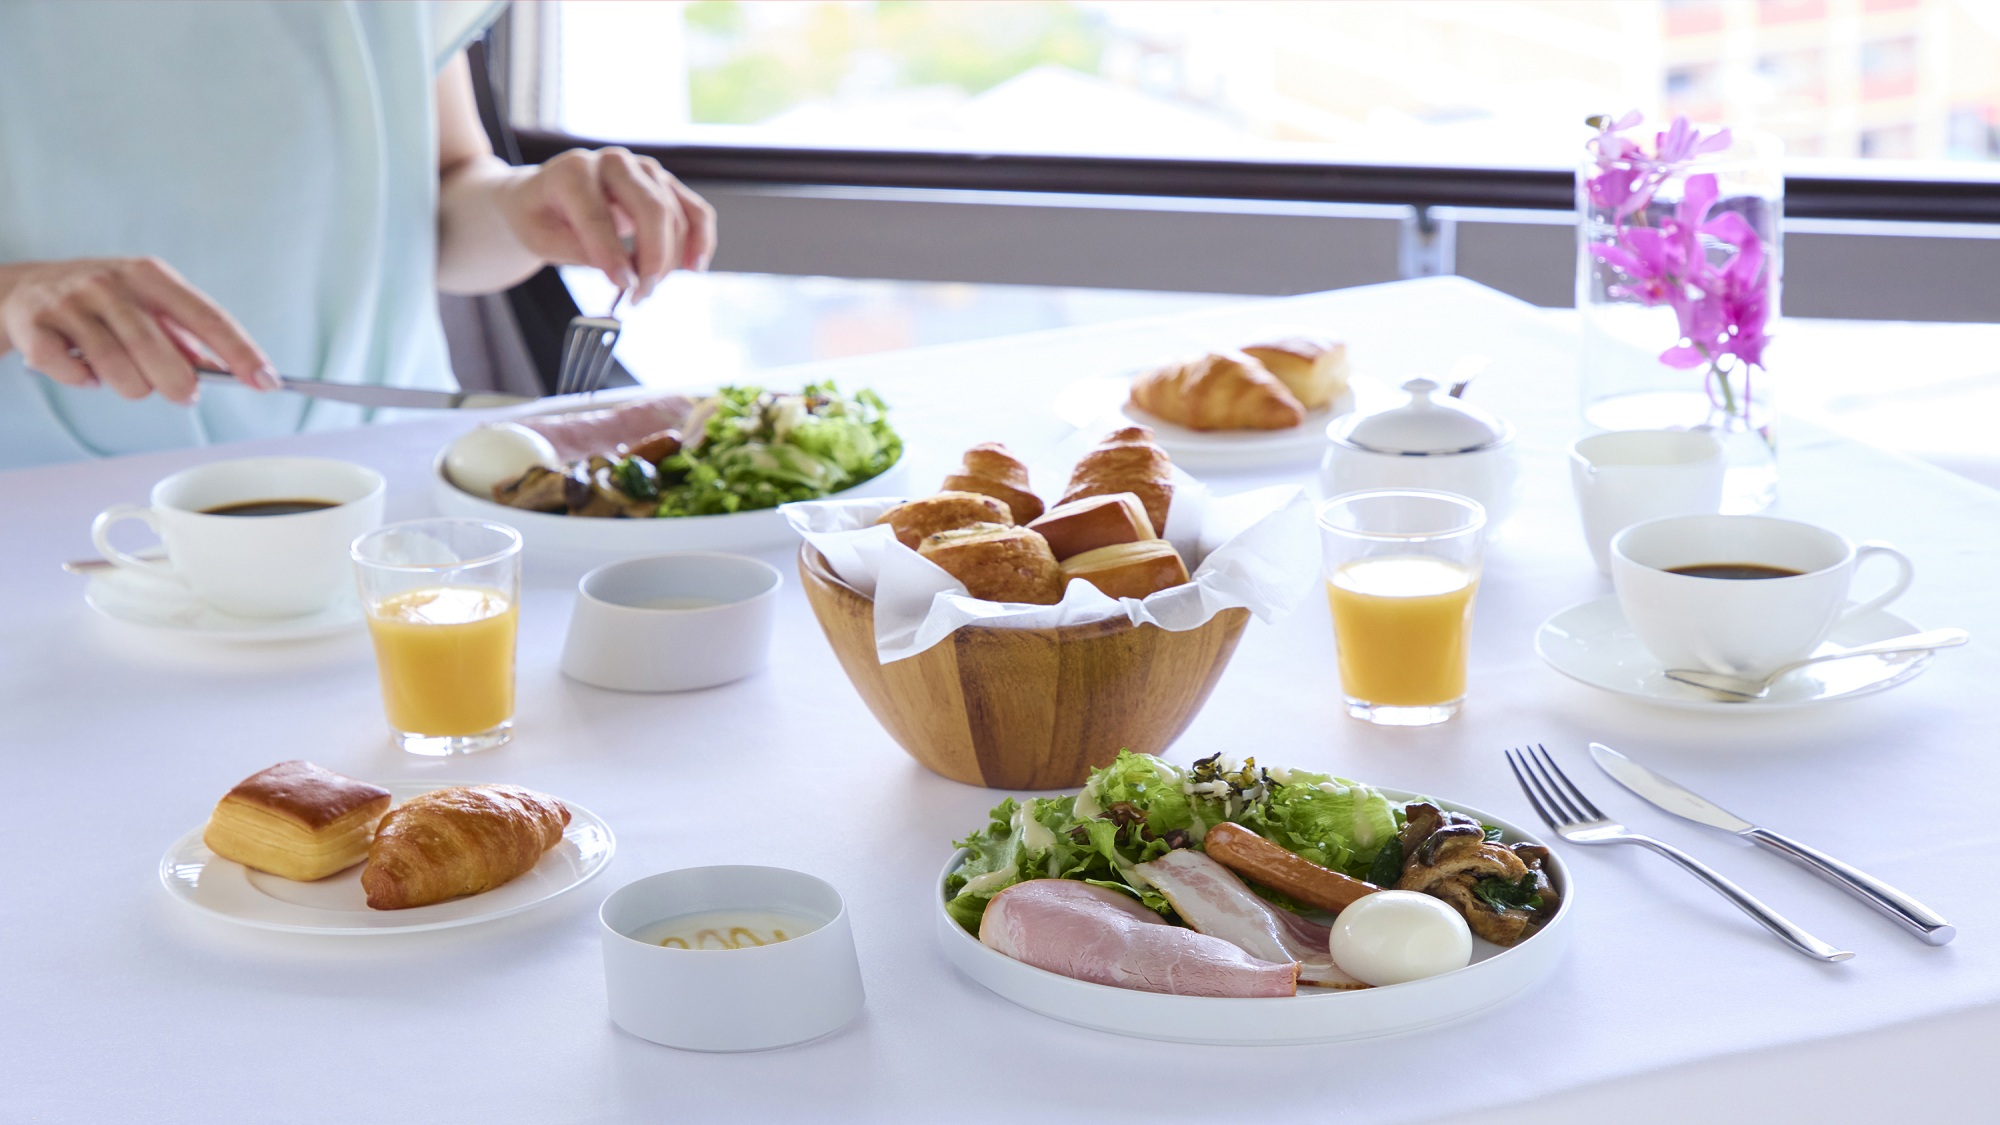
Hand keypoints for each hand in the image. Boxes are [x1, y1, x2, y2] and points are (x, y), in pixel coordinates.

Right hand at [0, 257, 274, 403]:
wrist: (18, 288)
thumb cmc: (99, 301)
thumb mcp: (146, 304)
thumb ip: (185, 335)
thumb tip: (230, 370)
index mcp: (149, 275)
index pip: (207, 316)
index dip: (241, 352)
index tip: (267, 382)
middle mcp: (110, 284)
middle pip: (160, 352)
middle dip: (178, 385)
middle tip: (182, 393)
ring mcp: (70, 303)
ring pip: (118, 371)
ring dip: (131, 387)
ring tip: (124, 376)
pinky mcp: (34, 326)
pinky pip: (73, 375)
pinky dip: (84, 382)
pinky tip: (86, 370)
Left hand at [494, 147, 716, 301]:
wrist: (545, 195)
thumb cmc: (540, 217)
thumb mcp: (541, 238)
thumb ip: (578, 252)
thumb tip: (625, 275)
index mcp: (573, 171)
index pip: (599, 215)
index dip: (612, 254)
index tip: (623, 288)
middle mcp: (613, 162)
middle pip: (652, 209)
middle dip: (652, 259)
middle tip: (641, 295)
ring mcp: (644, 170)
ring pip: (675, 215)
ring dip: (669, 260)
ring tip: (647, 290)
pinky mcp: (664, 184)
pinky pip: (695, 211)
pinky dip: (701, 240)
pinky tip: (693, 267)